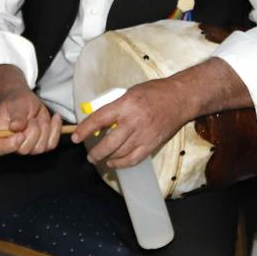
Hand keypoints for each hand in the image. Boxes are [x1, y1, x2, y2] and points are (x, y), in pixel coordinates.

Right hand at [0, 88, 63, 155]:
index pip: (0, 149)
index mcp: (0, 136)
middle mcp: (14, 145)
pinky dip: (56, 129)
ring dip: (44, 128)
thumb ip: (16, 116)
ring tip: (39, 116)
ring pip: (40, 148)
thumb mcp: (15, 104)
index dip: (10, 146)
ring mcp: (29, 147)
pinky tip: (55, 118)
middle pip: (25, 149)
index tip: (20, 134)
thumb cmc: (16, 102)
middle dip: (32, 131)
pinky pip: (52, 143)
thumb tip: (15, 127)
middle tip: (31, 118)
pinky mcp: (42, 144)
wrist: (26, 100)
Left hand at [71, 78, 192, 168]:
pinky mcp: (152, 144)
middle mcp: (133, 122)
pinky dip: (122, 163)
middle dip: (96, 152)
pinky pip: (133, 159)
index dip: (85, 130)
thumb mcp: (130, 93)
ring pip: (120, 153)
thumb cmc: (155, 92)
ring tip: (100, 158)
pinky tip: (114, 162)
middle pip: (109, 143)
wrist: (180, 98)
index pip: (99, 119)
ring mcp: (143, 135)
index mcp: (125, 105)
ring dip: (107, 158)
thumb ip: (115, 107)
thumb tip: (99, 121)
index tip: (76, 137)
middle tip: (90, 156)